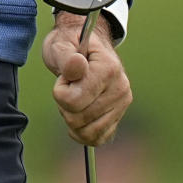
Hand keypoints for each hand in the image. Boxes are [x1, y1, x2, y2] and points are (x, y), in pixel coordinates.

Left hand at [41, 11, 132, 146]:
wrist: (86, 45)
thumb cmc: (70, 44)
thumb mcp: (60, 44)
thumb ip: (66, 57)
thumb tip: (78, 67)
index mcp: (108, 69)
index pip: (74, 100)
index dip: (60, 90)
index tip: (65, 75)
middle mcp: (121, 88)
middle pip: (78, 119)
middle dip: (64, 104)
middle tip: (69, 85)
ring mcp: (122, 105)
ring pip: (87, 132)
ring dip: (72, 118)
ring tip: (74, 97)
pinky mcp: (118, 117)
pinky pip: (98, 139)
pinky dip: (82, 133)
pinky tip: (77, 116)